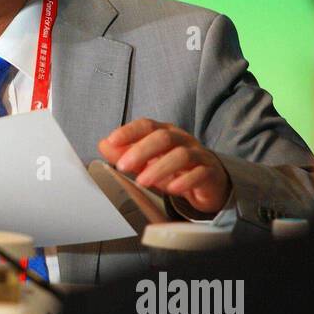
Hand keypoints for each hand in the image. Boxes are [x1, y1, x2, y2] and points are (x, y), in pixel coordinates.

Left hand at [98, 118, 232, 216]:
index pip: (146, 125)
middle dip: (141, 151)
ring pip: (181, 155)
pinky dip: (185, 180)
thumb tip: (103, 145)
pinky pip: (200, 173)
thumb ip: (124, 153)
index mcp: (165, 133)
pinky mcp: (210, 172)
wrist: (209, 183)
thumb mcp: (146, 161)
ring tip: (143, 181)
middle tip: (123, 166)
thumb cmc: (175, 169)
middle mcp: (182, 140)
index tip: (112, 141)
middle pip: (163, 137)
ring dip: (159, 168)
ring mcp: (198, 155)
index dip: (129, 131)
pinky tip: (172, 189)